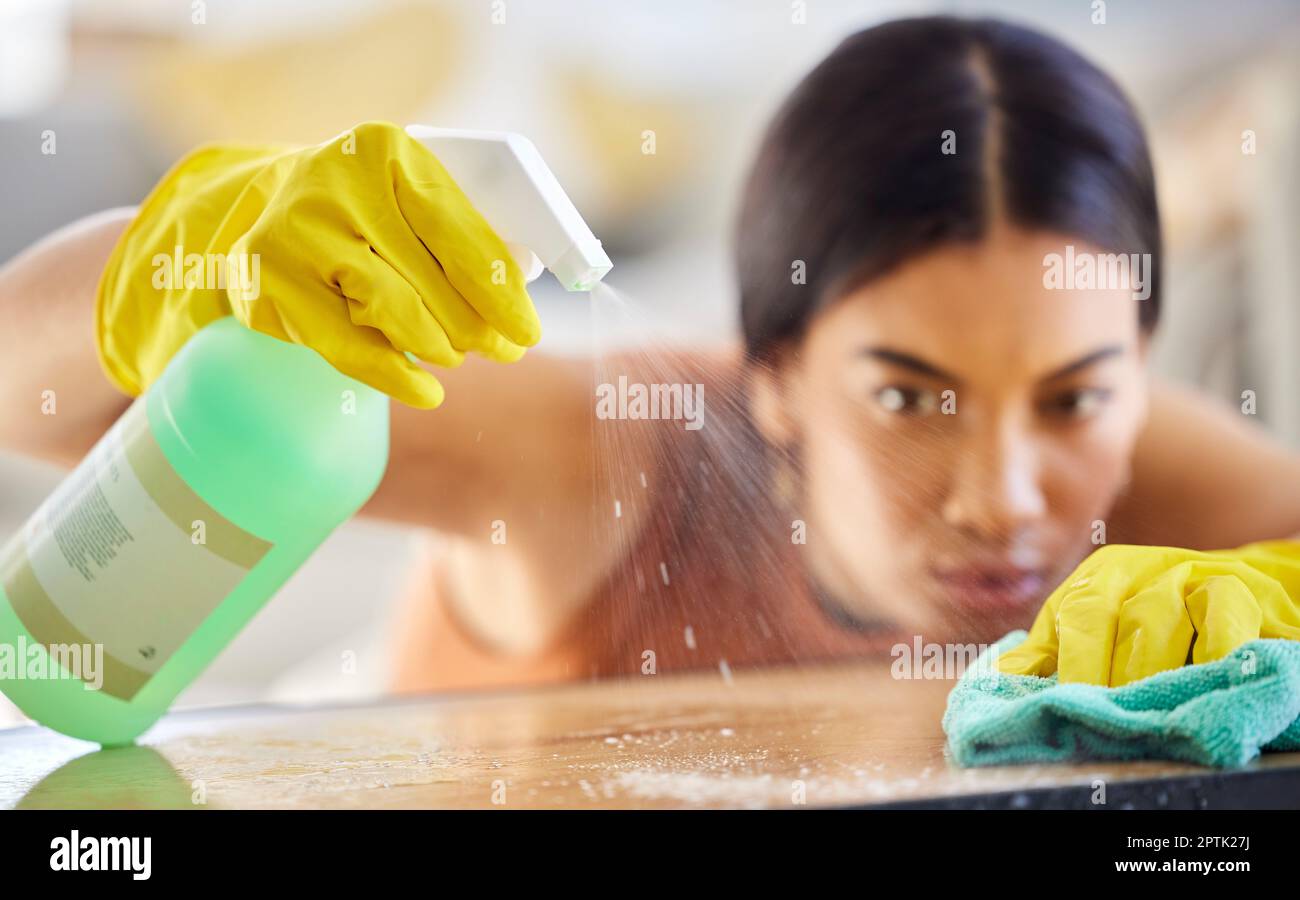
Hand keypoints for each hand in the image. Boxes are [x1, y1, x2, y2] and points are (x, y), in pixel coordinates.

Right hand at [96, 121, 539, 407]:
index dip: (501, 292)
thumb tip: (518, 295)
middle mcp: (338, 184)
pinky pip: (348, 346)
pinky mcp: (268, 279)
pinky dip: (394, 375)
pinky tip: (426, 391)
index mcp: (387, 150)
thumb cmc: (364, 212)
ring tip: (459, 358)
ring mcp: (297, 231)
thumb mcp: (407, 200)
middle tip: (504, 351)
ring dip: (440, 346)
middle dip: (478, 327)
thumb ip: (458, 236)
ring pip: (394, 311)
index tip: (527, 330)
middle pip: (433, 280)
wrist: (265, 209)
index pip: (460, 234)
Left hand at [996, 541, 1299, 685]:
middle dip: (1108, 671)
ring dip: (1152, 668)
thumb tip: (1004, 677)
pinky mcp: (1236, 585)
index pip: (1074, 614)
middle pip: (1111, 617)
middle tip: (1110, 714)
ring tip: (1150, 707)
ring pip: (1160, 618)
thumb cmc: (1155, 620)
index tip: (1071, 705)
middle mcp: (1137, 567)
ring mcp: (1186, 572)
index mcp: (1097, 576)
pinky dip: (1212, 647)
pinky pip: (1220, 614)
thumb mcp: (1098, 626)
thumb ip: (1051, 650)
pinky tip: (1205, 675)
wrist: (1235, 592)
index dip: (1073, 662)